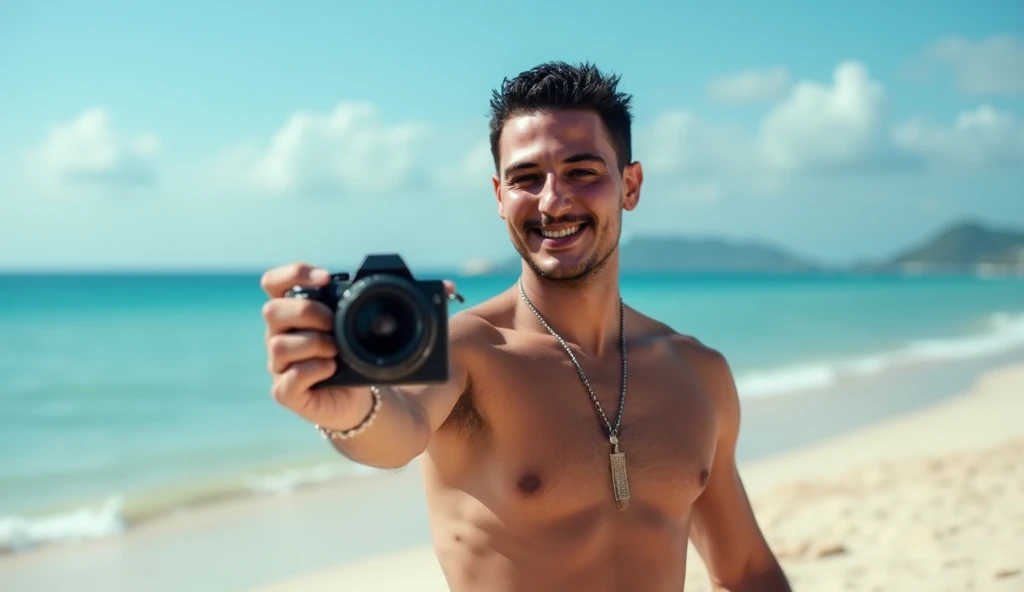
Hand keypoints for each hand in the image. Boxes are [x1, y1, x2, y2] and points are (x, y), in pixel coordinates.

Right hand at [259, 262, 458, 430]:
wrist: (369, 404)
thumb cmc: (368, 357)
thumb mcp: (386, 327)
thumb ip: (409, 303)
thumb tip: (450, 288)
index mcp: (300, 311)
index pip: (276, 282)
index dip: (294, 274)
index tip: (326, 278)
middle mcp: (284, 335)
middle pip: (272, 311)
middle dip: (306, 311)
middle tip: (332, 320)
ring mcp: (282, 366)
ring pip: (278, 346)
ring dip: (313, 343)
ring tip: (336, 349)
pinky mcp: (289, 394)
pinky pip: (288, 382)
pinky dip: (312, 372)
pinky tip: (331, 369)